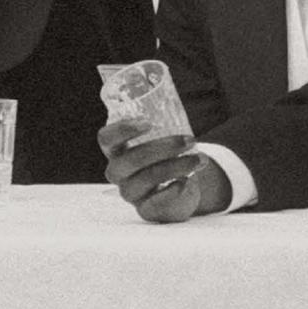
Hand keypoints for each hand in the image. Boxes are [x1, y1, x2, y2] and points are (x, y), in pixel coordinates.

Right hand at [106, 134, 225, 222]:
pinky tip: (186, 182)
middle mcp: (119, 173)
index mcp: (117, 151)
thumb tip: (176, 98)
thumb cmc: (166, 160)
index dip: (122, 130)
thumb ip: (162, 124)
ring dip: (176, 166)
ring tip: (200, 159)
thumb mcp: (161, 141)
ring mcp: (130, 193)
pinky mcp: (146, 210)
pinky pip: (155, 202)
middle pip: (129, 160)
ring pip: (146, 179)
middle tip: (190, 140)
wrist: (179, 191)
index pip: (106, 139)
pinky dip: (172, 191)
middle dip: (162, 148)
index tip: (148, 122)